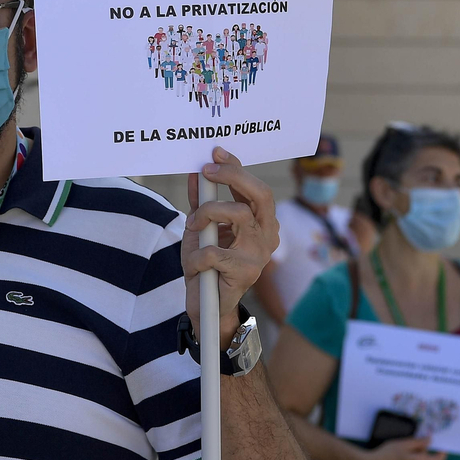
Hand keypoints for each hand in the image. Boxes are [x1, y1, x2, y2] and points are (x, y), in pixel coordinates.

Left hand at [182, 148, 278, 346]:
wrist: (209, 307)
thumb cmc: (206, 265)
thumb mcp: (200, 228)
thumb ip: (200, 202)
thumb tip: (195, 173)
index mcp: (259, 222)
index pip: (254, 187)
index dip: (236, 168)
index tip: (215, 152)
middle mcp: (266, 234)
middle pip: (260, 194)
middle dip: (232, 176)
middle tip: (207, 171)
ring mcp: (259, 253)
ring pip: (237, 214)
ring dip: (207, 214)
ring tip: (193, 225)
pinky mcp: (245, 272)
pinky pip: (213, 252)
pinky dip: (195, 256)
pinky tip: (193, 267)